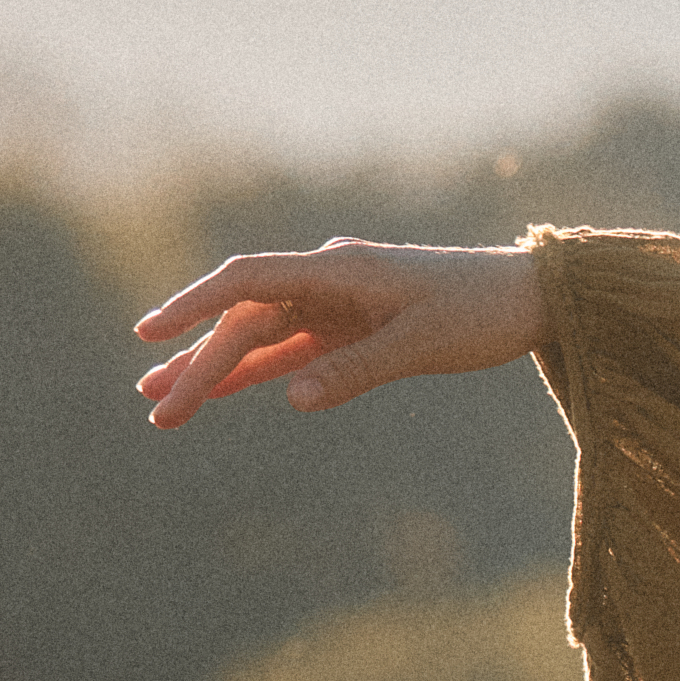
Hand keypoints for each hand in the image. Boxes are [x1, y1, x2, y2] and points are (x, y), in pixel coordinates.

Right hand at [133, 235, 549, 429]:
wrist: (528, 298)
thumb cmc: (480, 312)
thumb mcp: (422, 343)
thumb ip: (357, 370)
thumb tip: (292, 399)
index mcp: (338, 269)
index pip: (247, 280)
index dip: (193, 304)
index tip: (150, 332)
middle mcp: (325, 281)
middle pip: (246, 321)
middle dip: (199, 364)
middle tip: (157, 411)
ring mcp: (333, 306)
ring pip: (260, 339)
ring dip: (214, 371)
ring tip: (163, 405)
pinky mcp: (348, 330)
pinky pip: (289, 352)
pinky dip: (254, 373)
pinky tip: (215, 393)